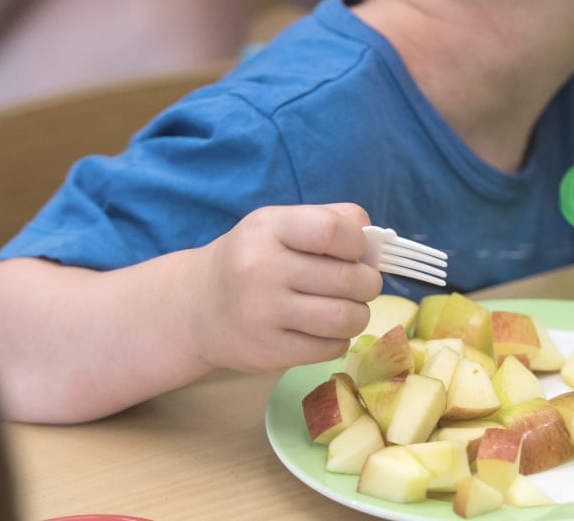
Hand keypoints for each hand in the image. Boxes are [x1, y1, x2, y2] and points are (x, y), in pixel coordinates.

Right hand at [185, 203, 383, 372]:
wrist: (196, 308)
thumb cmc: (252, 259)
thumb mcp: (279, 225)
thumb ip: (331, 220)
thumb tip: (377, 242)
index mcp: (268, 228)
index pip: (332, 230)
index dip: (358, 243)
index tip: (356, 252)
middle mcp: (261, 269)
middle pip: (349, 278)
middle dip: (368, 283)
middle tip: (360, 285)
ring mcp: (263, 313)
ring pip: (346, 318)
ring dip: (358, 314)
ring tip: (346, 308)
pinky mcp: (268, 352)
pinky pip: (331, 347)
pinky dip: (338, 339)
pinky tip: (323, 329)